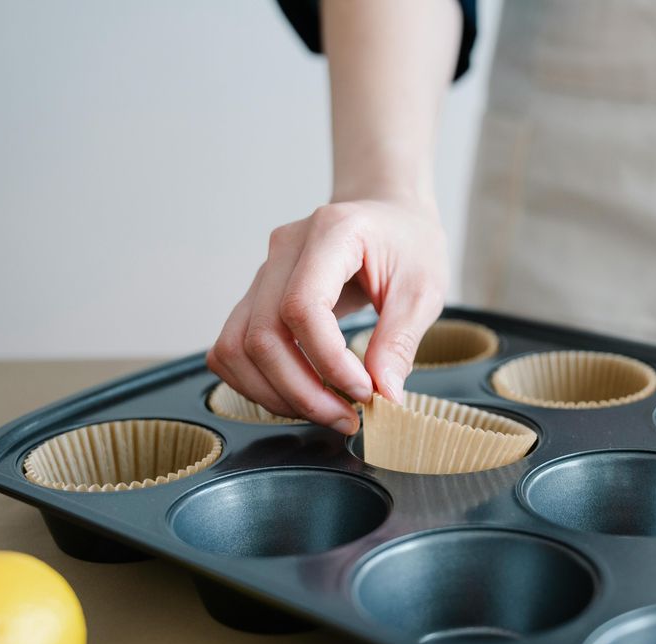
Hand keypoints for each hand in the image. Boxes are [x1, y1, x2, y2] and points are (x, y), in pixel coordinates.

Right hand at [207, 197, 446, 432]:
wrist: (389, 215)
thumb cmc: (408, 243)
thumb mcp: (423, 289)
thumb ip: (401, 341)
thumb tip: (384, 395)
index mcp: (330, 233)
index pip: (302, 307)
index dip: (328, 361)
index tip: (364, 390)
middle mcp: (285, 249)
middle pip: (262, 335)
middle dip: (303, 391)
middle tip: (346, 416)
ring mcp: (264, 271)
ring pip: (235, 347)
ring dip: (275, 394)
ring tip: (325, 411)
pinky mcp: (257, 295)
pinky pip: (232, 348)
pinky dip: (258, 383)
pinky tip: (299, 395)